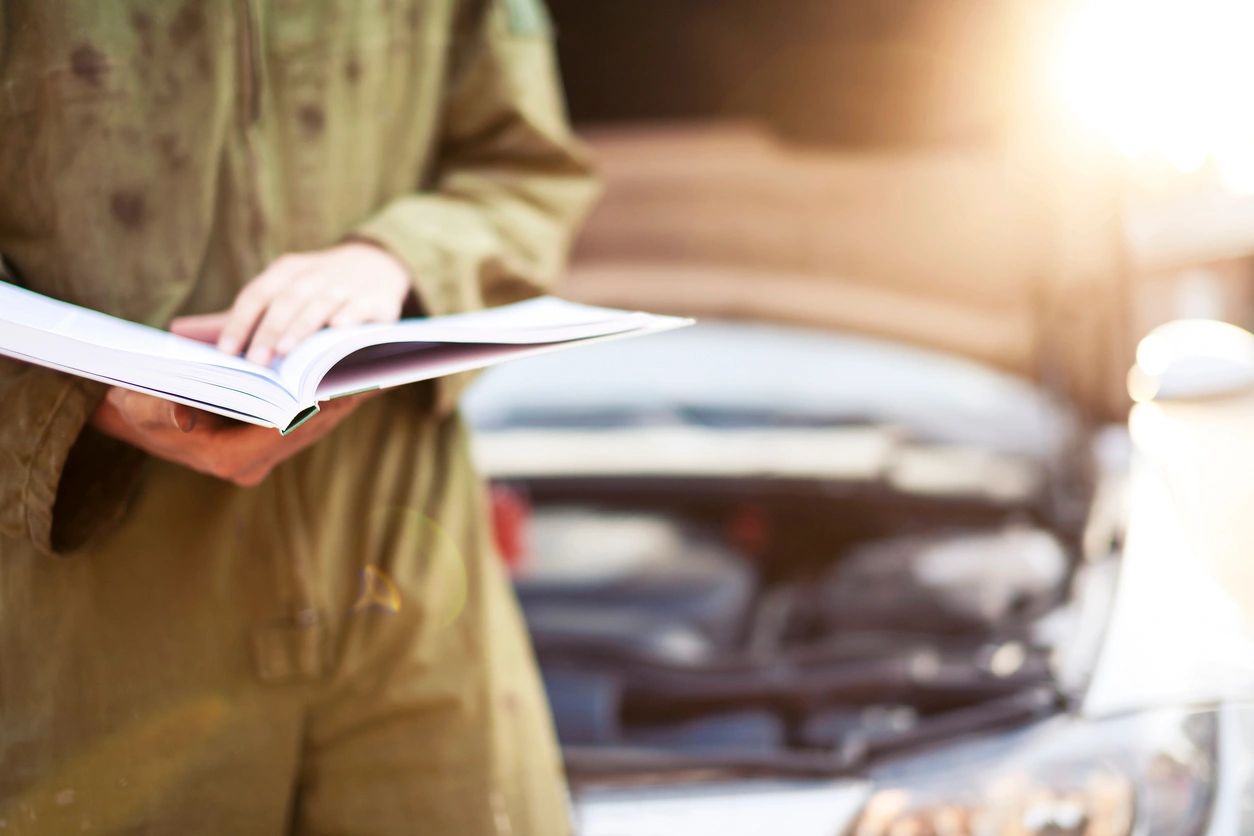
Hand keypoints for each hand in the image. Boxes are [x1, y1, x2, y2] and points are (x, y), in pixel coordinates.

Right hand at [90, 386, 374, 486]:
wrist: (138, 416)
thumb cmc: (137, 405)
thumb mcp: (139, 405)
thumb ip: (158, 412)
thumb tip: (183, 418)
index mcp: (229, 458)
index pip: (284, 431)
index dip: (314, 406)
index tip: (342, 382)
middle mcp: (254, 462)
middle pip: (311, 427)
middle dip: (340, 397)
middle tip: (372, 368)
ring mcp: (266, 453)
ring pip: (318, 423)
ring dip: (344, 395)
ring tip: (374, 365)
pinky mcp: (273, 439)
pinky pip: (313, 417)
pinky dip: (333, 394)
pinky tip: (355, 370)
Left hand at [172, 241, 411, 365]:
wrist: (377, 263)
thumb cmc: (317, 286)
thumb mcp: (280, 290)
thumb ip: (237, 315)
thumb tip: (179, 331)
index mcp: (287, 271)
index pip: (257, 294)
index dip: (240, 321)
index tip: (226, 351)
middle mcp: (315, 275)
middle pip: (287, 301)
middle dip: (270, 330)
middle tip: (256, 362)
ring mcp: (347, 286)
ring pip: (320, 305)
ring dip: (303, 327)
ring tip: (288, 352)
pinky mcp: (376, 300)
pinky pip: (360, 308)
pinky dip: (349, 318)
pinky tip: (338, 332)